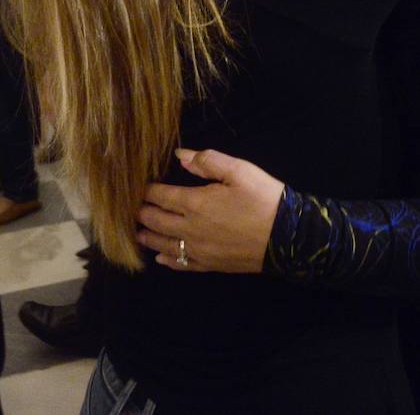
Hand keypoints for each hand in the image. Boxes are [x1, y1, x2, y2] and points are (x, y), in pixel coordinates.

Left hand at [135, 148, 284, 273]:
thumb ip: (207, 161)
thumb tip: (179, 155)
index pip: (161, 196)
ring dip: (149, 237)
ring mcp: (199, 250)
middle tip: (131, 209)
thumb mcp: (239, 170)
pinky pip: (182, 264)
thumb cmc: (263, 199)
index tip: (136, 187)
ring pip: (165, 245)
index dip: (146, 191)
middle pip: (157, 221)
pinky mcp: (210, 265)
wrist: (288, 238)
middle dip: (142, 213)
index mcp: (195, 203)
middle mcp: (190, 229)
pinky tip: (161, 259)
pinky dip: (168, 260)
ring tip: (138, 232)